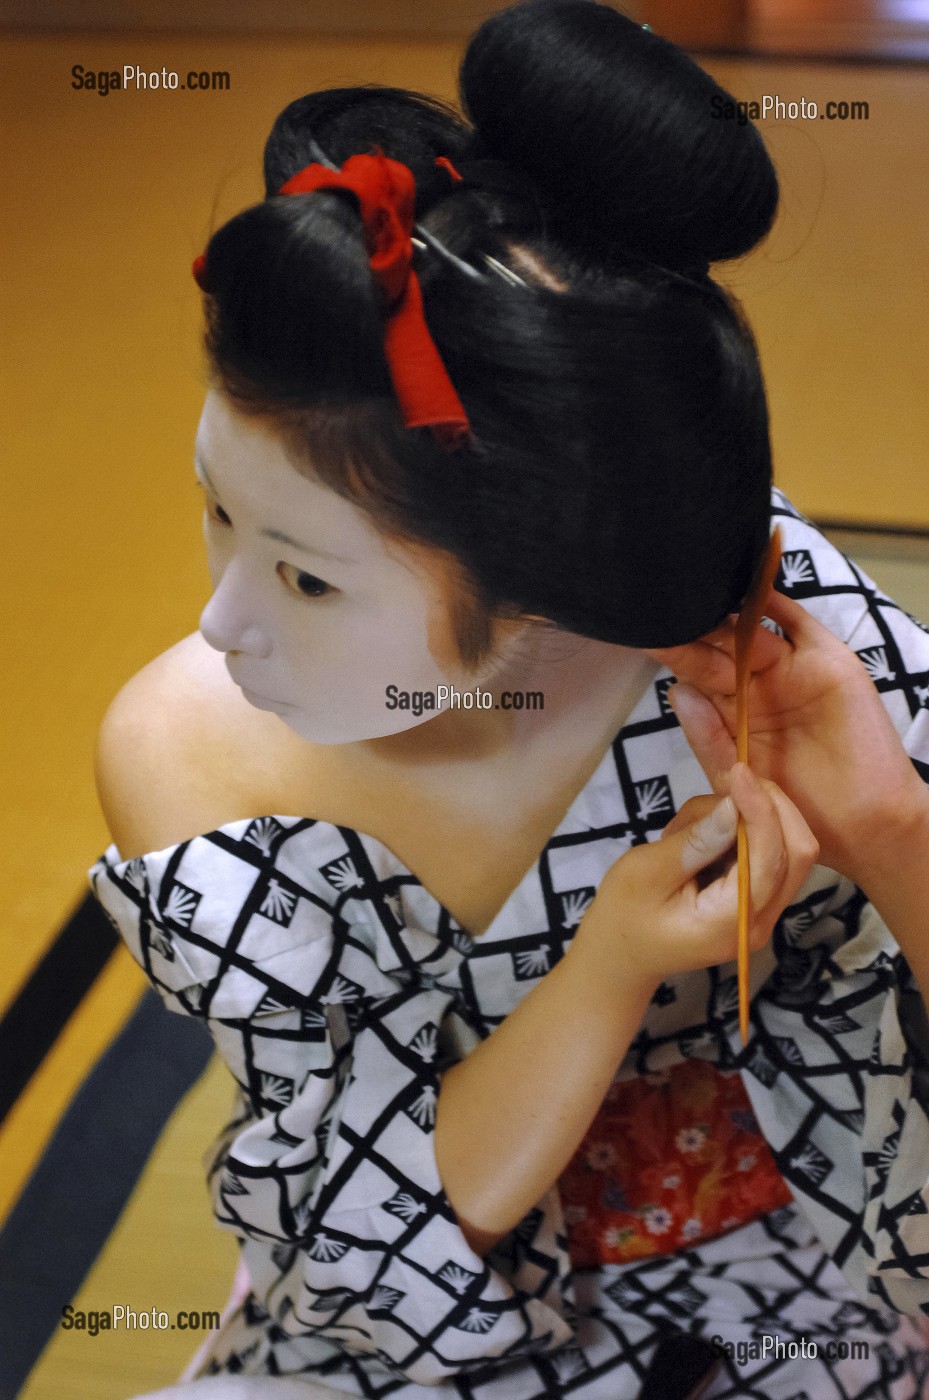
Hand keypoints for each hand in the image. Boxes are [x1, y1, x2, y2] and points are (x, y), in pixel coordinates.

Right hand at [574, 764, 817, 990]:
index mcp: (730, 922)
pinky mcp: (755, 902)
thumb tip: (733, 805)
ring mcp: (761, 914)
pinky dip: (747, 831)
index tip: (737, 770)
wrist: (619, 957)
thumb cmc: (622, 915)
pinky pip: (770, 857)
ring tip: (692, 821)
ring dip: (755, 818)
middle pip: (798, 854)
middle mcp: (758, 922)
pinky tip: (704, 829)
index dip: (760, 809)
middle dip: (771, 807)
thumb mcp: (646, 872)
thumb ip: (695, 840)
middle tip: (729, 781)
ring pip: (789, 851)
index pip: (769, 859)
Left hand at [648, 588, 928, 891]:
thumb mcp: (739, 781)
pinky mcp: (826, 660)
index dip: (673, 654)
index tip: (643, 633)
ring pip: (750, 632)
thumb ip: (709, 739)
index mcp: (730, 715)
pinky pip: (797, 622)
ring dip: (724, 613)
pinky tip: (748, 583)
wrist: (863, 826)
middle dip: (692, 629)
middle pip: (717, 649)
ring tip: (696, 589)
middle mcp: (756, 687)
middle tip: (664, 604)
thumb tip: (677, 690)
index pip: (694, 675)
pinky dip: (774, 601)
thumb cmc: (797, 811)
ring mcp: (790, 670)